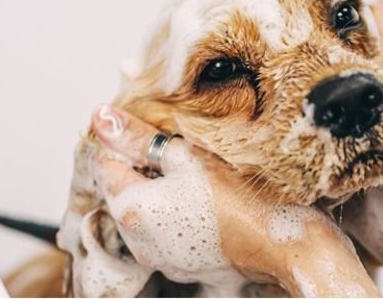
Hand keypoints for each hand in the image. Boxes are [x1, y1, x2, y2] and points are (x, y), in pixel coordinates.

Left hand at [89, 105, 379, 296]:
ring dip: (164, 190)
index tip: (156, 134)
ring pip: (149, 210)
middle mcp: (138, 240)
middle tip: (183, 152)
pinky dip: (180, 214)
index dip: (128, 141)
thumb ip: (138, 137)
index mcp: (132, 209)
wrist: (280, 244)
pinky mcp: (183, 265)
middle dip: (148, 167)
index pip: (105, 163)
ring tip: (199, 177)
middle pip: (127, 189)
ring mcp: (160, 256)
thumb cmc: (241, 199)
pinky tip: (208, 202)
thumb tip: (102, 118)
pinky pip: (168, 231)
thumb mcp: (187, 155)